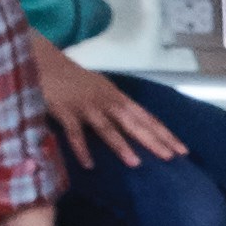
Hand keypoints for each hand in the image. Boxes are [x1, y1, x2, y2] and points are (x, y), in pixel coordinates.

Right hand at [35, 51, 180, 166]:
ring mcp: (85, 106)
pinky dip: (82, 149)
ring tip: (135, 163)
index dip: (164, 133)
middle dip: (153, 140)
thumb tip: (136, 127)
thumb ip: (115, 107)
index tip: (182, 149)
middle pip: (134, 123)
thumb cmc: (73, 79)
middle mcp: (106, 100)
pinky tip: (90, 165)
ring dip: (121, 145)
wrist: (43, 60)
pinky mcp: (64, 111)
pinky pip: (74, 133)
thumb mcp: (100, 90)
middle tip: (171, 157)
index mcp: (117, 96)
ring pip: (107, 128)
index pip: (146, 117)